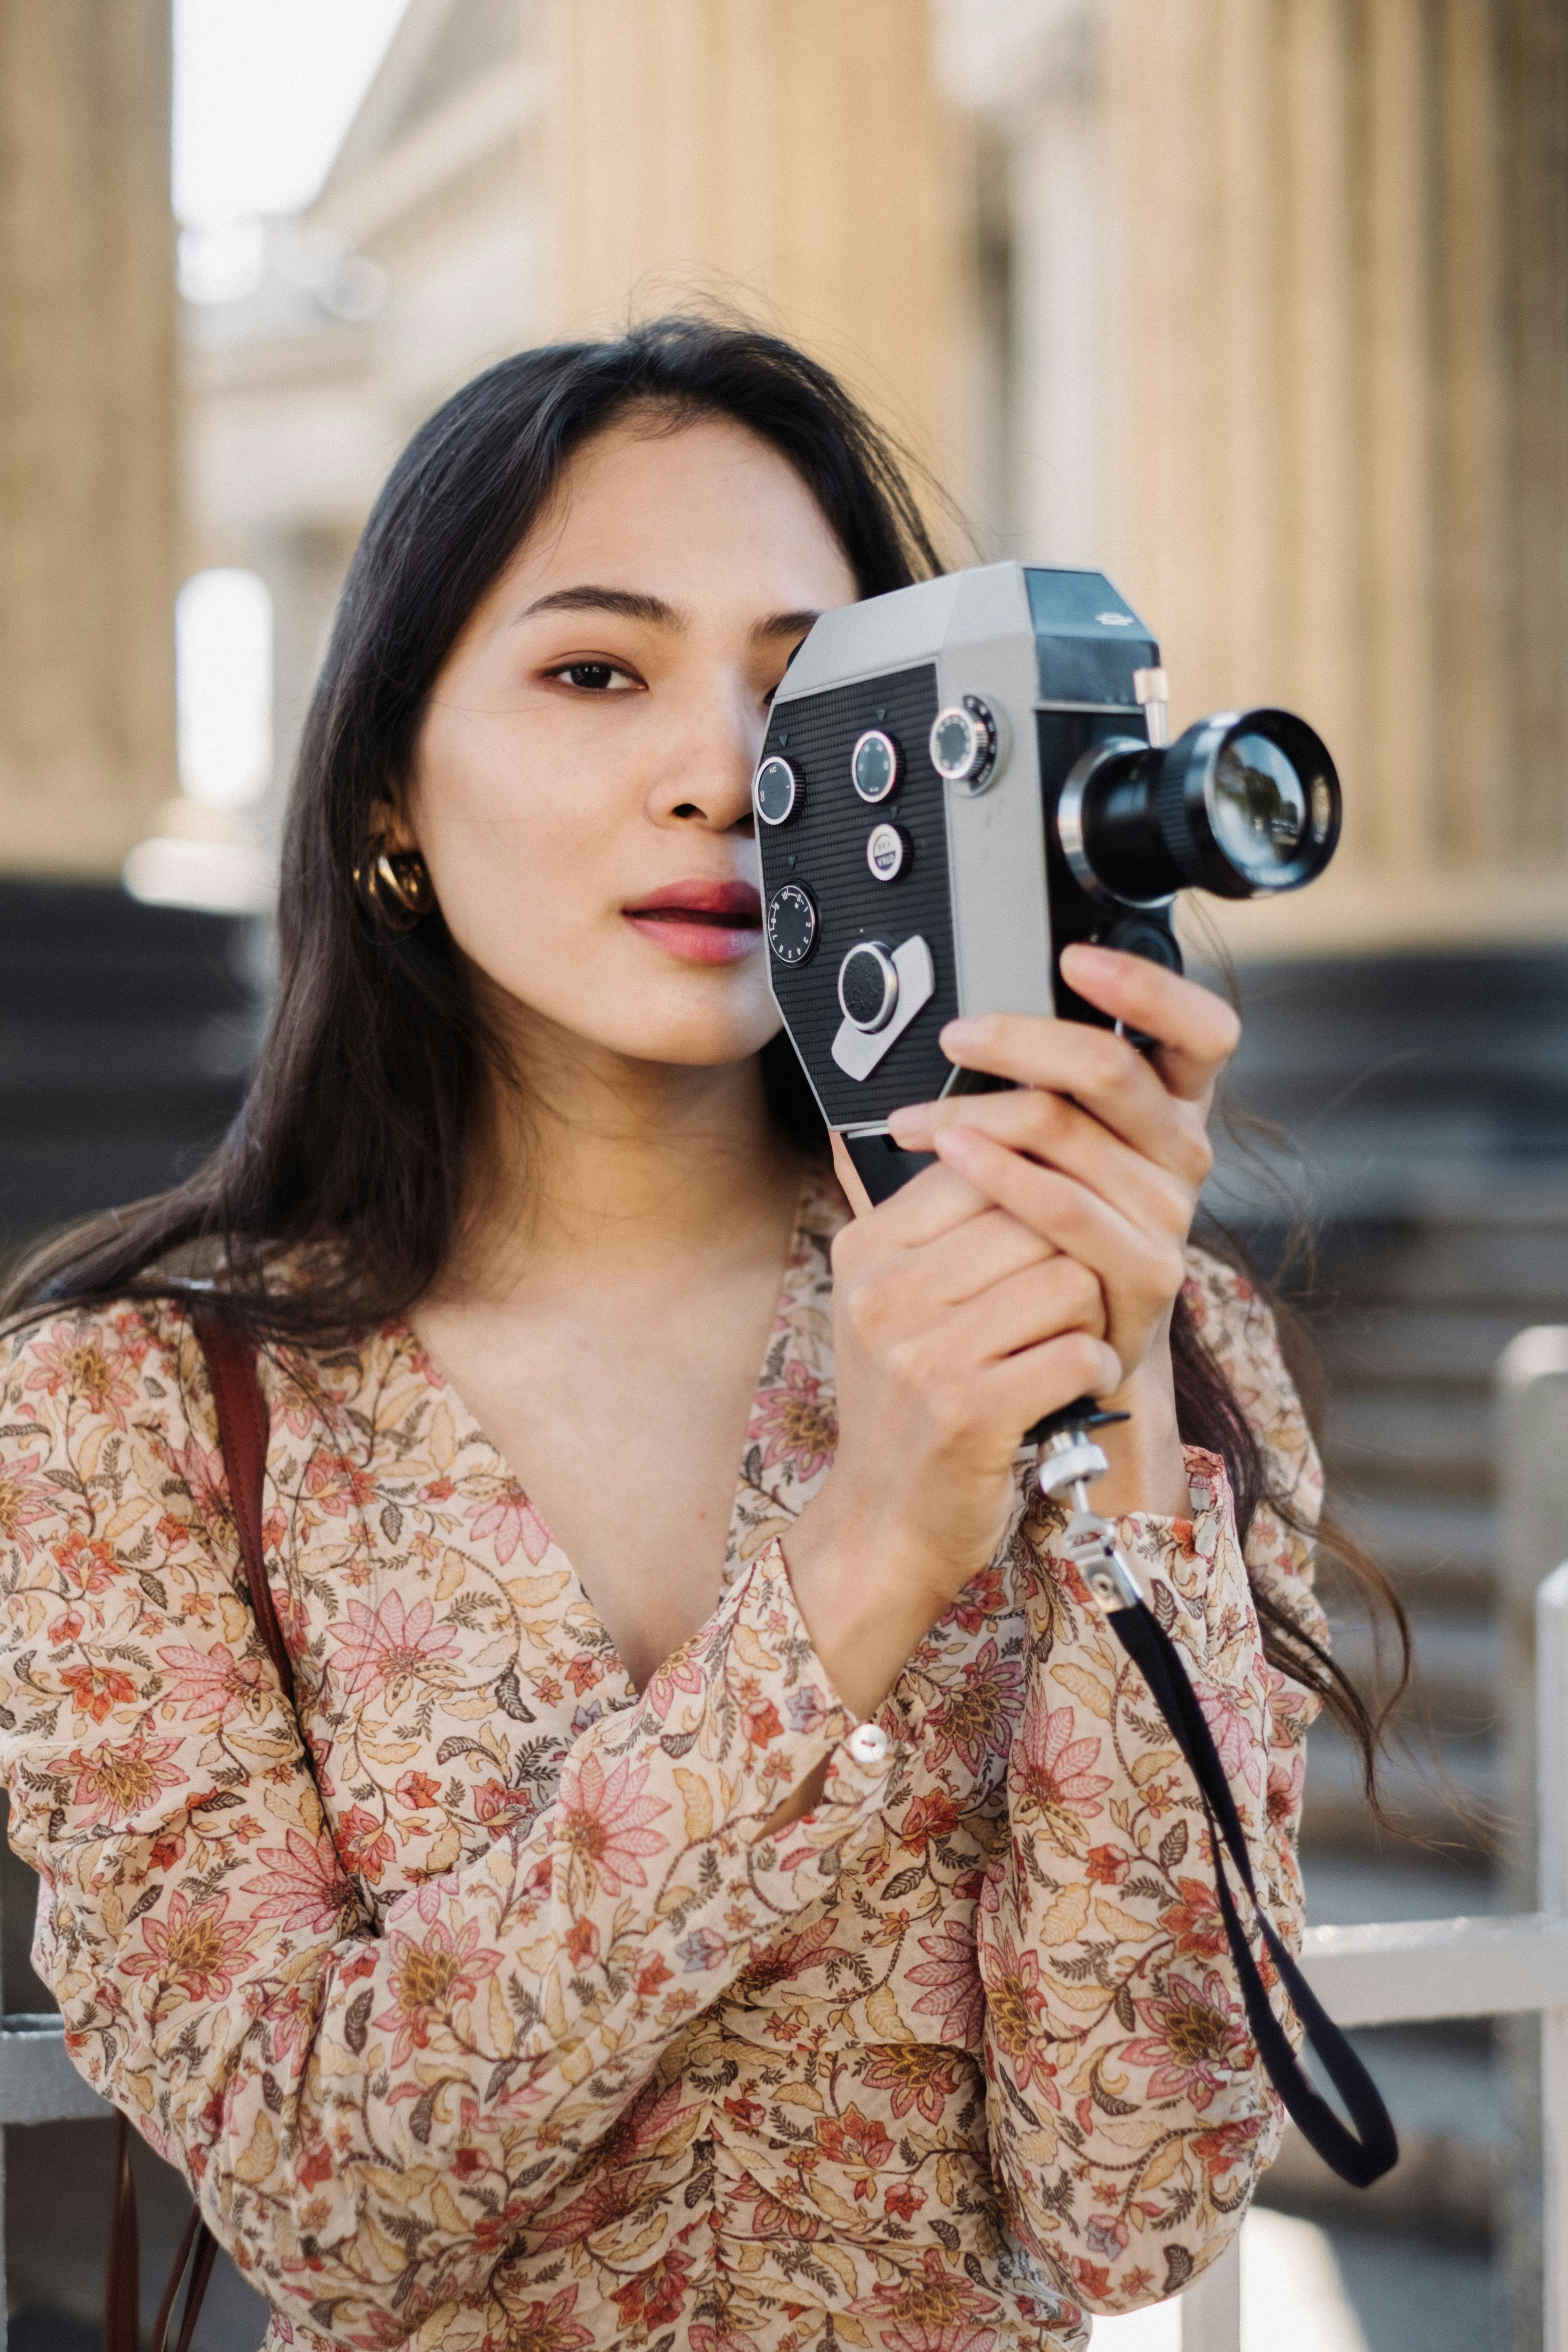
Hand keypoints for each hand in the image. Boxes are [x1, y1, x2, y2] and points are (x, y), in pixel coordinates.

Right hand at [781, 945, 1238, 1717]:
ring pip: (1066, 1278)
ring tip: (1063, 1346)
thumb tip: (1004, 1120)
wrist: (887, 1524)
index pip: (984, 1163)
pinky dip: (1092, 1370)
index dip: (1042, 1194)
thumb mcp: (899, 1301)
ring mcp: (921, 1352)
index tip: (1047, 1237)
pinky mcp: (969, 1410)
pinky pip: (1077, 1349)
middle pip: (1035, 1215)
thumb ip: (942, 1220)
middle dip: (1074, 1256)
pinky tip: (1067, 1389)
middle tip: (1065, 1304)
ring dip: (1089, 1315)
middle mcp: (884, 1292)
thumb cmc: (915, 1403)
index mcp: (867, 1249)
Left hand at [886, 943, 1237, 1517]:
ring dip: (987, 1111)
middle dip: (1023, 1041)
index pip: (1200, 1032)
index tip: (1075, 957)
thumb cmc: (1021, 1254)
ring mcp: (1168, 1219)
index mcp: (1164, 1113)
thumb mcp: (1018, 1167)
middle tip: (957, 1035)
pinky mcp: (1145, 1280)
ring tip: (922, 1115)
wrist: (1044, 1367)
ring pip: (1077, 1131)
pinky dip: (1005, 1178)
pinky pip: (1071, 1212)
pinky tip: (952, 1158)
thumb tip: (907, 1033)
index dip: (1150, 986)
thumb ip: (993, 1100)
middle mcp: (1180, 1156)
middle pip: (1115, 1068)